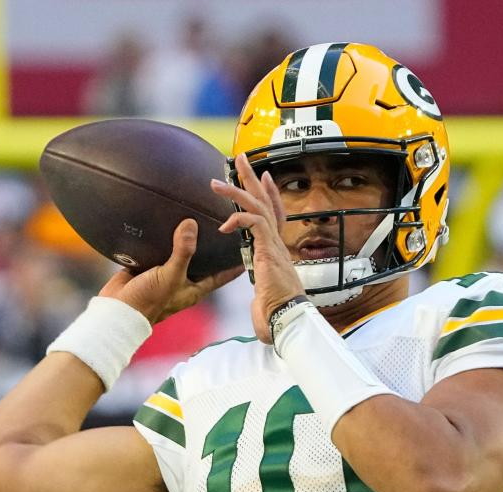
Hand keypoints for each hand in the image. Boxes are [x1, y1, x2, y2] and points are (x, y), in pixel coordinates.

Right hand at [99, 218, 242, 323]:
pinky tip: (167, 222)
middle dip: (213, 246)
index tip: (249, 246)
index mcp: (196, 288)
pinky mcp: (150, 266)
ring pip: (182, 254)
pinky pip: (161, 250)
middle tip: (226, 225)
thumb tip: (192, 225)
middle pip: (205, 261)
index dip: (235, 262)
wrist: (116, 311)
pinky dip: (165, 238)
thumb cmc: (148, 301)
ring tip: (198, 218)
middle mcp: (184, 280)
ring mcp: (166, 273)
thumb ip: (183, 251)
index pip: (223, 274)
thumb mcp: (170, 276)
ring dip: (187, 240)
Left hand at [211, 153, 305, 342]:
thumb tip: (258, 311)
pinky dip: (240, 218)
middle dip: (252, 179)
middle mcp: (277, 245)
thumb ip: (259, 301)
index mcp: (276, 253)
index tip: (264, 178)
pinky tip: (224, 223)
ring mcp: (274, 246)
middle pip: (266, 203)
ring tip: (215, 182)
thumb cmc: (278, 317)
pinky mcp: (268, 251)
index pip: (274, 216)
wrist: (287, 321)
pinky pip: (255, 223)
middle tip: (240, 158)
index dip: (269, 195)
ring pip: (258, 207)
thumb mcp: (264, 303)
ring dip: (237, 191)